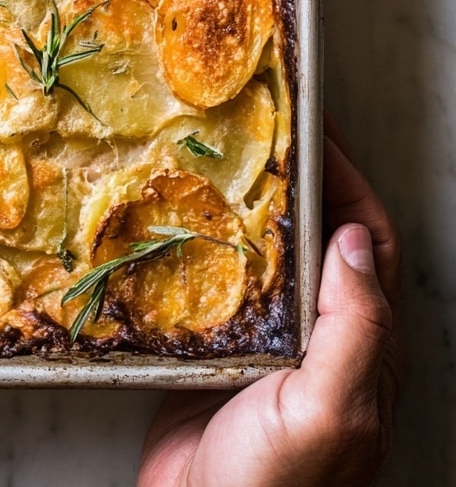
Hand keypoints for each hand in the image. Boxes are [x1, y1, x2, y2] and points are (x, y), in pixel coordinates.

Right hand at [136, 115, 402, 486]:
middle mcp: (319, 336)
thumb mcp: (331, 411)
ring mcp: (265, 343)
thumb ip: (355, 329)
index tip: (314, 127)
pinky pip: (211, 282)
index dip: (345, 178)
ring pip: (261, 252)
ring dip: (242, 204)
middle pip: (312, 234)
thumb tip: (352, 239)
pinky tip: (173, 221)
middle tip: (257, 127)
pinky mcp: (214, 351)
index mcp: (361, 344)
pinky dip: (197, 243)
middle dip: (292, 178)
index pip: (365, 237)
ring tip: (212, 157)